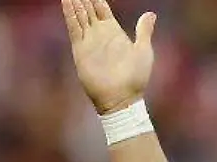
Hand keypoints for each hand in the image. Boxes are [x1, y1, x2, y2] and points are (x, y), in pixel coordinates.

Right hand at [63, 0, 156, 115]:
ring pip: (79, 15)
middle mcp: (99, 34)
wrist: (122, 98)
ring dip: (74, 2)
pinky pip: (73, 27)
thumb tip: (150, 14)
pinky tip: (66, 0)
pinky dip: (69, 13)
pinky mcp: (80, 49)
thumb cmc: (135, 77)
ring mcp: (88, 41)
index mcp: (114, 32)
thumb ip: (143, 31)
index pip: (101, 9)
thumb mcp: (143, 50)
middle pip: (88, 9)